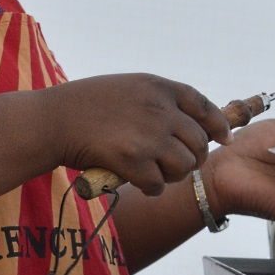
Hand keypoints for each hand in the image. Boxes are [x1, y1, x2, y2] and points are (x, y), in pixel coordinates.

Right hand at [48, 73, 232, 195]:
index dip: (219, 125)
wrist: (50, 121)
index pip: (204, 106)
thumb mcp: (127, 89)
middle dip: (193, 158)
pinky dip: (152, 188)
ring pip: (184, 166)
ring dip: (173, 175)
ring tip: (156, 174)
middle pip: (199, 142)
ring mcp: (148, 135)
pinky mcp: (133, 161)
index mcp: (158, 87)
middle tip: (178, 166)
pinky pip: (159, 184)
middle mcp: (159, 108)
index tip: (224, 138)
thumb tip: (188, 124)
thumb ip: (157, 102)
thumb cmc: (84, 106)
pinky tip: (139, 183)